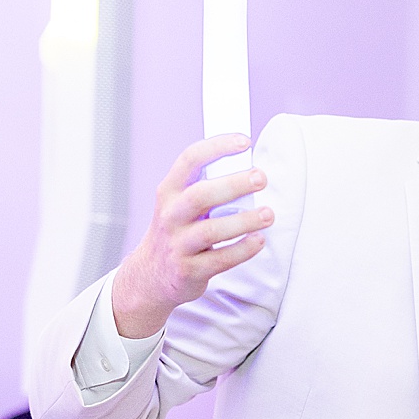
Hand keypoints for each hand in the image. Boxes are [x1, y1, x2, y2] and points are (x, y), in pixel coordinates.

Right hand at [110, 134, 273, 337]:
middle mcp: (170, 215)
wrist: (151, 276)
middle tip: (261, 178)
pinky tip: (259, 240)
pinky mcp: (189, 271)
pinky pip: (220, 260)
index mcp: (169, 192)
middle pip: (201, 195)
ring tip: (268, 214)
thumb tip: (249, 169)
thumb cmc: (177, 232)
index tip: (245, 141)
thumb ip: (207, 188)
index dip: (217, 147)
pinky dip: (242, 250)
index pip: (190, 160)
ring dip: (244, 221)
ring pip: (211, 230)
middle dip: (233, 184)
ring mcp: (178, 244)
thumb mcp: (180, 205)